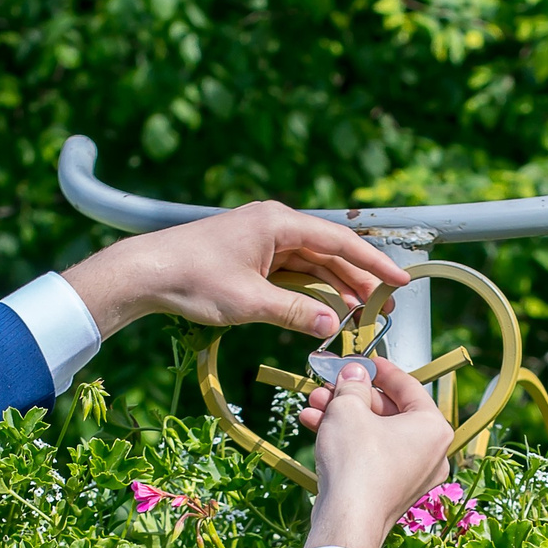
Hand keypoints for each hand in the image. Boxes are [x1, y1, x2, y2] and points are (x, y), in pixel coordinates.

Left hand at [58, 201, 412, 339]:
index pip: (340, 242)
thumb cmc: (194, 279)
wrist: (146, 273)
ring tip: (362, 311)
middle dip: (359, 279)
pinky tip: (326, 307)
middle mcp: (275, 225)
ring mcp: (262, 240)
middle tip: (386, 304)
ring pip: (311, 263)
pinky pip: (292, 271)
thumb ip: (296, 312)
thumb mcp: (249, 302)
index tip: (401, 281)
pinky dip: (311, 289)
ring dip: (336, 286)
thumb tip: (334, 324)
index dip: (374, 264)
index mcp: (279, 223)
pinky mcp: (250, 256)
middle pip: (329, 252)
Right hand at [297, 358, 452, 547]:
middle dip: (353, 396)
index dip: (381, 369)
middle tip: (328, 385)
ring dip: (343, 417)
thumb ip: (353, 384)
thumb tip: (354, 373)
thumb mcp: (348, 408)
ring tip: (314, 404)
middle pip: (389, 411)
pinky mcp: (392, 491)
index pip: (409, 386)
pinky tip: (316, 426)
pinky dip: (348, 441)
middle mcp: (431, 453)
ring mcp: (413, 475)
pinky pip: (372, 456)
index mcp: (433, 428)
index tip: (363, 360)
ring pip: (376, 434)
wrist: (347, 522)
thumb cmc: (357, 464)